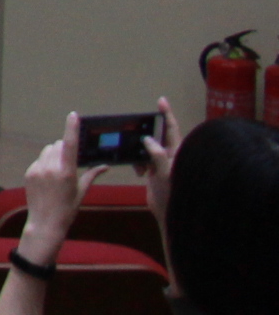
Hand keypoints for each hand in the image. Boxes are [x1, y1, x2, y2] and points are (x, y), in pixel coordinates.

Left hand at [20, 115, 89, 251]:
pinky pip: (39, 160)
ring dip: (54, 154)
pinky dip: (45, 163)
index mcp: (66, 172)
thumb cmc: (68, 209)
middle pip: (58, 145)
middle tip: (70, 163)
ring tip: (59, 171)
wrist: (45, 222)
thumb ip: (92, 175)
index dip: (71, 128)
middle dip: (65, 149)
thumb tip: (106, 166)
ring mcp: (37, 169)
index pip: (70, 144)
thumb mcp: (81, 192)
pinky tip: (48, 177)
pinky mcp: (29, 172)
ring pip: (47, 151)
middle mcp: (50, 168)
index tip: (73, 115)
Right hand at [141, 96, 178, 241]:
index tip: (161, 100)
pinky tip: (139, 171)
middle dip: (147, 132)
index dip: (166, 114)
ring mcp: (163, 163)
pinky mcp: (155, 171)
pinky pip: (144, 159)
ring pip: (149, 148)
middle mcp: (171, 155)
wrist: (169, 214)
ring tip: (138, 160)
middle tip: (137, 126)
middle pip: (159, 136)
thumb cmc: (173, 194)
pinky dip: (139, 162)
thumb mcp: (165, 174)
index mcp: (177, 153)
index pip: (172, 129)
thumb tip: (148, 139)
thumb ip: (157, 155)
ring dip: (140, 151)